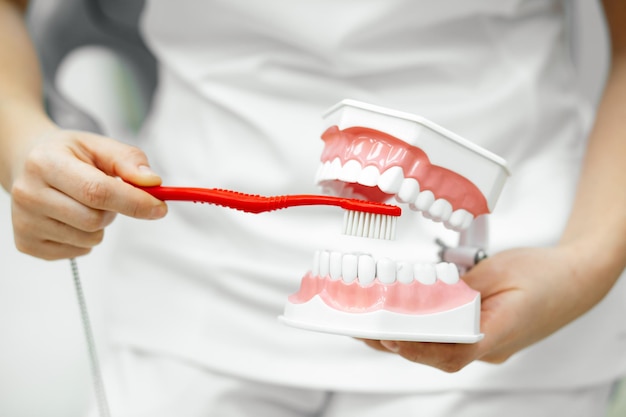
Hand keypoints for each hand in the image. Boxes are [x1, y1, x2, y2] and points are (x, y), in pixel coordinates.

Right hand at [9, 127, 166, 259]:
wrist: (29, 164)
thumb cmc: (69, 155)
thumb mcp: (99, 146)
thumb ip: (129, 160)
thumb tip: (153, 183)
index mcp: (45, 163)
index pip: (97, 191)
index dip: (134, 202)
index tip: (160, 207)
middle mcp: (28, 194)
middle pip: (95, 219)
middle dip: (115, 210)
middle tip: (109, 194)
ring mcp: (24, 222)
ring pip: (90, 239)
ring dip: (101, 224)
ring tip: (85, 203)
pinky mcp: (27, 244)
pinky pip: (78, 251)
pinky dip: (85, 238)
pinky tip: (71, 217)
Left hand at [361, 245, 607, 371]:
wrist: (575, 279)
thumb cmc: (543, 273)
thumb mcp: (499, 270)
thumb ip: (463, 285)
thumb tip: (425, 293)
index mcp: (502, 332)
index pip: (456, 351)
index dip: (420, 348)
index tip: (391, 336)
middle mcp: (492, 348)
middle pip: (440, 355)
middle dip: (399, 344)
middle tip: (364, 328)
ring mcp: (487, 347)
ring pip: (440, 352)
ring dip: (405, 342)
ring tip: (370, 326)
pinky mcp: (483, 338)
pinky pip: (447, 342)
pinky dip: (421, 335)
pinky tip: (398, 324)